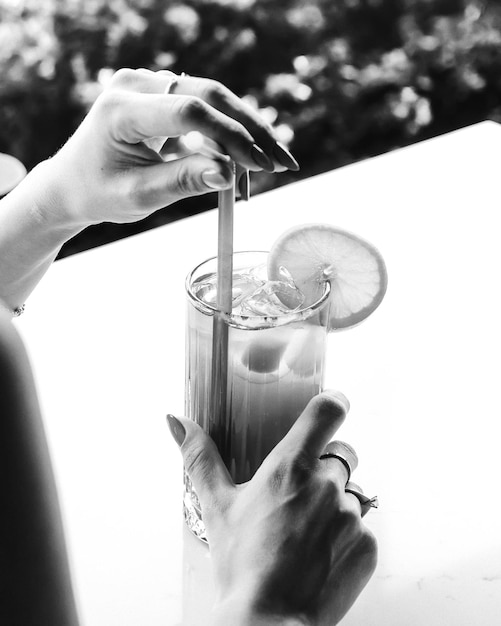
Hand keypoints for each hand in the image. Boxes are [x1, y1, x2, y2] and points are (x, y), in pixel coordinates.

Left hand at [41, 68, 298, 227]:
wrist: (73, 184)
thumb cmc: (98, 193)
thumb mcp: (138, 196)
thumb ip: (181, 182)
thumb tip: (228, 176)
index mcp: (121, 108)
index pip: (188, 110)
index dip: (230, 137)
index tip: (260, 167)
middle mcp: (137, 85)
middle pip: (209, 94)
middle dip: (251, 131)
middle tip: (283, 164)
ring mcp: (151, 85)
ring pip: (215, 98)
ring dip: (247, 133)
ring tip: (272, 168)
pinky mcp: (163, 95)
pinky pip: (207, 108)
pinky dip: (230, 136)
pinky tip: (248, 163)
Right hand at [168, 391, 377, 624]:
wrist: (270, 624)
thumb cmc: (241, 566)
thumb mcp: (216, 508)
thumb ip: (200, 457)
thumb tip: (175, 420)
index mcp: (290, 467)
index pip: (328, 411)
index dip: (334, 403)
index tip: (332, 406)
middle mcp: (326, 484)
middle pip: (341, 456)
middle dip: (324, 470)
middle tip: (298, 500)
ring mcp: (350, 515)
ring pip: (350, 494)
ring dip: (334, 506)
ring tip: (304, 537)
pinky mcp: (368, 545)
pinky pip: (362, 528)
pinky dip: (346, 538)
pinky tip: (320, 559)